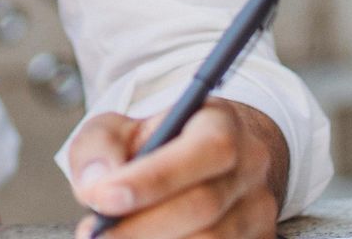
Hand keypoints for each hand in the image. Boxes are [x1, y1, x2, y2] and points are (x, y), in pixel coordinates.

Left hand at [68, 99, 287, 238]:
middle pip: (204, 205)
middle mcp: (250, 166)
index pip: (206, 149)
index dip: (156, 177)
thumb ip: (99, 148)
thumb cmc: (151, 146)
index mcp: (222, 123)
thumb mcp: (117, 129)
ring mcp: (257, 210)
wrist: (194, 167)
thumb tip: (97, 185)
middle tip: (94, 233)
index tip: (103, 197)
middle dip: (143, 224)